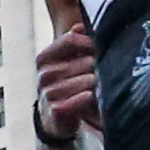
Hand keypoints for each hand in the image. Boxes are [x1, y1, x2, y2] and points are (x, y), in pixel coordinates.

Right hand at [33, 21, 100, 141]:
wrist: (55, 122)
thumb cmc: (66, 88)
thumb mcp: (67, 63)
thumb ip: (73, 43)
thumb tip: (80, 26)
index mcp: (44, 58)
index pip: (72, 40)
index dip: (92, 44)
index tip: (101, 52)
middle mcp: (44, 75)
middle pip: (85, 61)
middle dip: (99, 67)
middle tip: (104, 76)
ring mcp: (48, 93)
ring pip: (88, 80)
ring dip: (99, 85)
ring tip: (99, 89)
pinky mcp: (57, 110)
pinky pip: (84, 97)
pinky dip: (93, 98)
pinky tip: (93, 100)